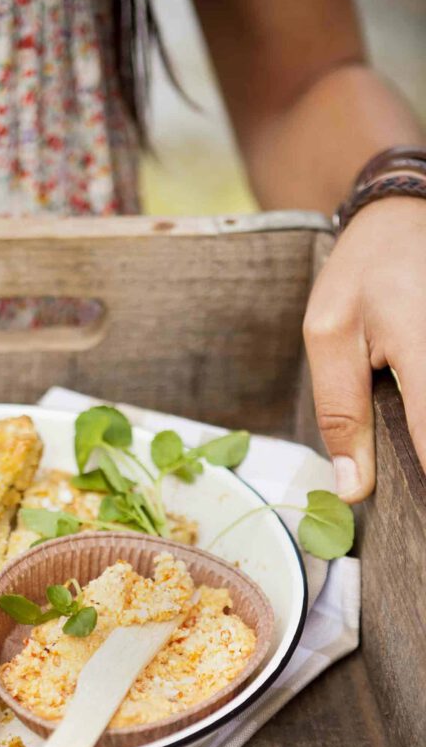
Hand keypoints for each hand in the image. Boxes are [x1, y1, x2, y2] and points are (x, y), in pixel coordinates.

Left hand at [303, 196, 425, 500]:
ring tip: (407, 468)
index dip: (421, 491)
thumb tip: (353, 490)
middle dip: (420, 470)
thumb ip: (341, 414)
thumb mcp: (330, 335)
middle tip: (406, 514)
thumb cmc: (364, 270)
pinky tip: (412, 439)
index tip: (410, 532)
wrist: (408, 214)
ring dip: (420, 447)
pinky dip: (424, 427)